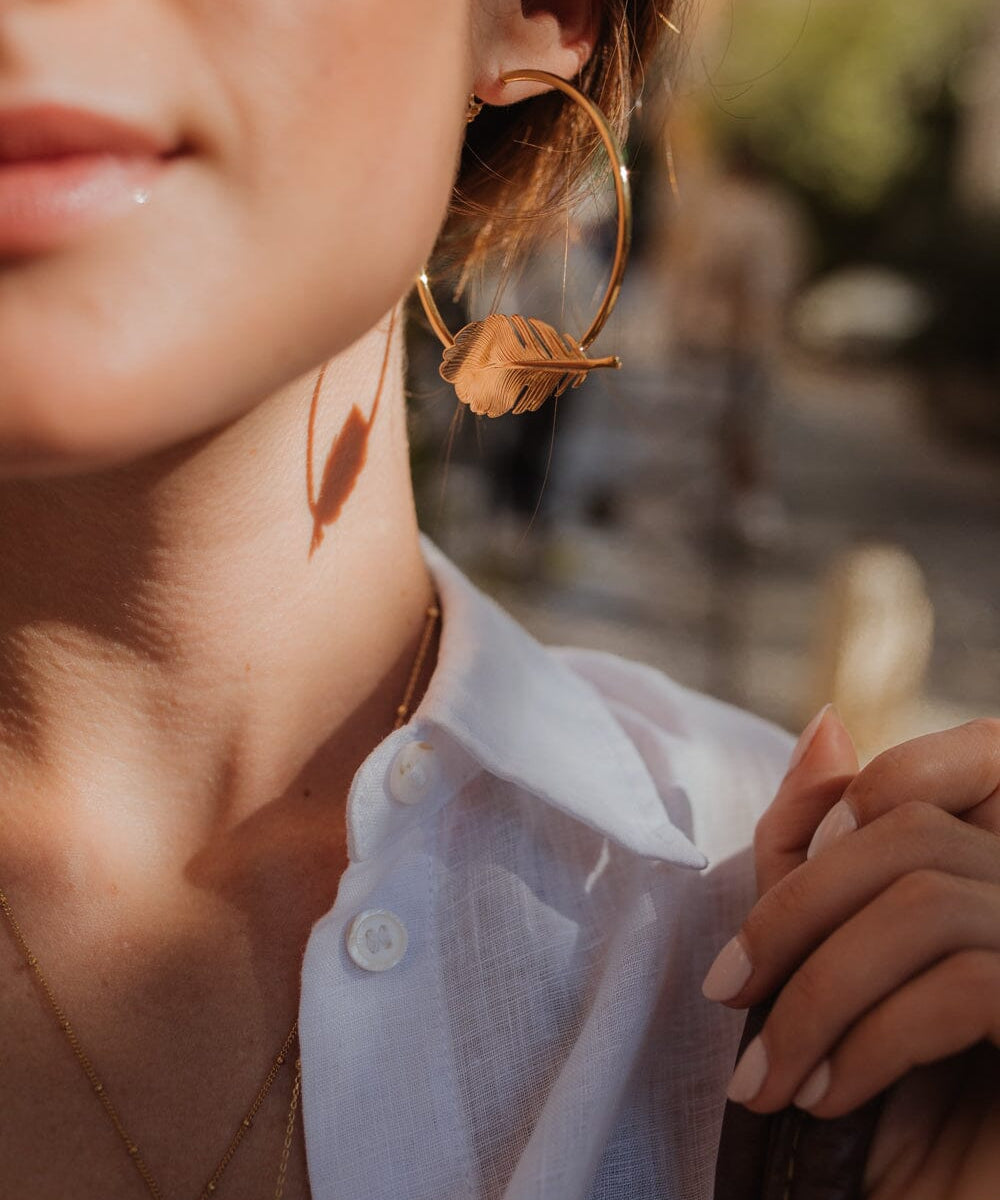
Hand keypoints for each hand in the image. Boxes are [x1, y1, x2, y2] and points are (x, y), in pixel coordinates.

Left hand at [703, 711, 999, 1197]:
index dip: (894, 773)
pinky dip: (867, 1040)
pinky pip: (967, 984)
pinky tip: (828, 1097)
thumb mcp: (829, 958)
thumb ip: (819, 850)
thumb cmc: (881, 1103)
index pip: (987, 752)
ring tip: (769, 1075)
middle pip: (916, 832)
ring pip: (928, 904)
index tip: (802, 861)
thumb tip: (827, 724)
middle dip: (794, 909)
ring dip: (816, 993)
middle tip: (730, 991)